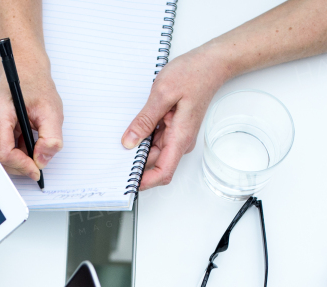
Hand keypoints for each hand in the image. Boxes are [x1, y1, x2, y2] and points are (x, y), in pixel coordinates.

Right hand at [0, 63, 62, 180]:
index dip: (21, 165)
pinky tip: (19, 141)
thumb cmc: (35, 87)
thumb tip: (41, 160)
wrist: (25, 74)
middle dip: (19, 164)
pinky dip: (10, 152)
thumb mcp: (52, 111)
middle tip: (36, 158)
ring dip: (14, 158)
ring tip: (28, 144)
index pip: (3, 152)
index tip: (36, 169)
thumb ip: (51, 138)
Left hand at [121, 45, 228, 189]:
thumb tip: (129, 141)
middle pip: (156, 164)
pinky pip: (157, 140)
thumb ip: (145, 120)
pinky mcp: (175, 129)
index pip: (163, 172)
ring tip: (124, 136)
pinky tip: (136, 127)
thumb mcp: (162, 93)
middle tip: (115, 155)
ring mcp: (178, 136)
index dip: (145, 181)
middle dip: (136, 164)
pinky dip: (145, 138)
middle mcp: (181, 141)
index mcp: (180, 137)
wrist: (212, 64)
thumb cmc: (193, 74)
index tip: (128, 182)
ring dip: (139, 149)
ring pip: (155, 152)